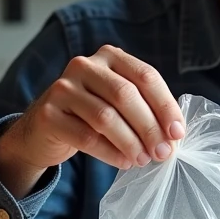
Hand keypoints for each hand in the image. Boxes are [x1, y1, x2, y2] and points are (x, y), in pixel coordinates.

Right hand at [0, 46, 184, 196]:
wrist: (42, 131)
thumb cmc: (89, 116)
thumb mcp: (117, 102)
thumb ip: (144, 109)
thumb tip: (174, 135)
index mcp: (109, 56)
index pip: (145, 76)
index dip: (165, 106)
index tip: (177, 133)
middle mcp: (84, 65)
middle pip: (126, 95)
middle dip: (150, 127)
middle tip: (163, 152)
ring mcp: (62, 88)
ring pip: (106, 117)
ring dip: (131, 142)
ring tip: (144, 159)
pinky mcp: (48, 114)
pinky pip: (86, 137)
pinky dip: (110, 153)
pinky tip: (124, 162)